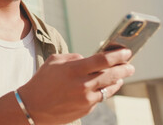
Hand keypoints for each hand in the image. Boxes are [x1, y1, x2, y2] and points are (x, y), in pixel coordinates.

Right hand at [18, 49, 134, 124]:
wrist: (32, 106)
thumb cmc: (42, 81)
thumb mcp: (54, 61)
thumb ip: (74, 58)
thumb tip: (90, 59)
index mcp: (74, 69)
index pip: (103, 60)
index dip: (118, 55)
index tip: (127, 52)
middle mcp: (82, 84)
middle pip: (112, 75)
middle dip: (124, 69)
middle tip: (130, 65)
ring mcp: (85, 99)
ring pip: (109, 88)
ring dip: (118, 81)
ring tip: (121, 77)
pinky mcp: (86, 109)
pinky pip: (100, 98)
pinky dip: (104, 91)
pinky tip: (106, 87)